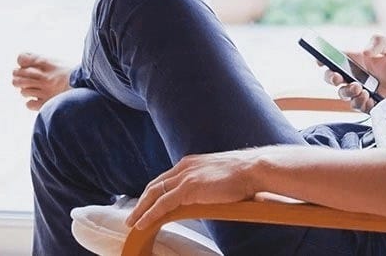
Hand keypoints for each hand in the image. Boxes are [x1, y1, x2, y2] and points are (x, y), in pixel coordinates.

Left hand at [125, 150, 258, 229]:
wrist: (253, 169)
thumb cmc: (243, 174)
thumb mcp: (218, 176)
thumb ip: (207, 184)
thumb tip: (206, 196)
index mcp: (190, 162)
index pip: (165, 178)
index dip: (153, 192)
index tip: (146, 202)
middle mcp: (184, 166)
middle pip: (155, 185)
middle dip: (141, 201)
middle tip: (132, 214)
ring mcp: (185, 176)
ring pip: (154, 194)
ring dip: (141, 209)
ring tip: (132, 222)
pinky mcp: (188, 187)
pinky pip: (163, 203)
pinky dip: (150, 214)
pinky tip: (142, 223)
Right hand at [323, 34, 385, 111]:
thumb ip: (379, 41)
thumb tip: (365, 52)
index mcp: (357, 61)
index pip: (334, 59)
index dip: (322, 58)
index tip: (319, 59)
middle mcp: (355, 76)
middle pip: (332, 78)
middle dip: (330, 77)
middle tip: (337, 77)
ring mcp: (359, 92)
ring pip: (342, 94)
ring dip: (347, 91)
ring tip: (359, 88)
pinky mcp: (367, 105)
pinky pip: (356, 106)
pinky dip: (358, 102)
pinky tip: (367, 97)